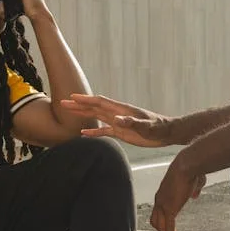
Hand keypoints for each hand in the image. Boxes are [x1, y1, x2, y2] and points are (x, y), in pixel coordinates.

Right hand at [60, 94, 176, 147]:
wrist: (167, 133)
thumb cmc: (158, 128)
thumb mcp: (146, 126)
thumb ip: (132, 122)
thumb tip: (117, 119)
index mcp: (122, 110)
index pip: (100, 102)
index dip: (86, 99)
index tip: (72, 97)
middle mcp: (118, 114)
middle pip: (94, 107)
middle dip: (79, 105)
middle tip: (63, 102)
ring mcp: (118, 122)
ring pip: (97, 117)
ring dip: (83, 114)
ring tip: (69, 112)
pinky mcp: (121, 132)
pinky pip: (104, 130)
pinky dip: (93, 131)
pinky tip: (83, 134)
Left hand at [150, 160, 205, 230]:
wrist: (188, 164)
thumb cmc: (193, 169)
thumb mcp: (194, 182)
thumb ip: (194, 189)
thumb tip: (195, 196)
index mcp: (165, 192)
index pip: (160, 209)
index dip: (164, 219)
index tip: (168, 228)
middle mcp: (160, 199)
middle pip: (156, 219)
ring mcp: (163, 204)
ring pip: (160, 226)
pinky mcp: (169, 208)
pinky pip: (169, 228)